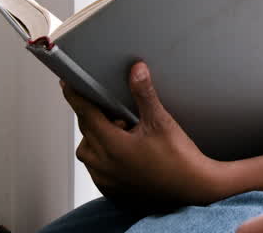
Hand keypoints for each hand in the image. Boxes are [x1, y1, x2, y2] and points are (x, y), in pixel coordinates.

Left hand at [63, 61, 223, 204]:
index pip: (85, 114)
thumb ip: (144, 94)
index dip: (75, 95)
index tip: (67, 82)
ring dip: (97, 137)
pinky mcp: (112, 191)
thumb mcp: (161, 121)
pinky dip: (102, 156)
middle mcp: (104, 166)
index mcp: (113, 146)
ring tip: (122, 130)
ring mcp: (107, 181)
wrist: (195, 190)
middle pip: (86, 131)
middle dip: (94, 115)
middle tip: (113, 107)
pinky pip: (96, 169)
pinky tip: (122, 150)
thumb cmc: (180, 158)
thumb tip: (136, 70)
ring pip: (88, 151)